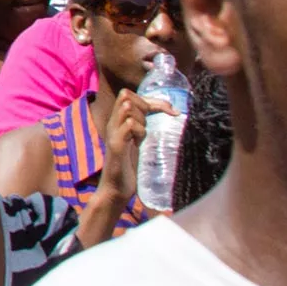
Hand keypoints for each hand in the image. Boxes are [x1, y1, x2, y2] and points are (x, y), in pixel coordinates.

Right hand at [98, 88, 171, 205]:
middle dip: (147, 104)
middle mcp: (113, 124)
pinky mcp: (116, 146)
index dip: (153, 99)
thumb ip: (144, 129)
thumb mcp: (139, 143)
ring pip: (126, 108)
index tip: (173, 111)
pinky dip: (137, 128)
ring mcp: (113, 134)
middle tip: (156, 122)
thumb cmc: (130, 168)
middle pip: (126, 96)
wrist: (116, 189)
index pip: (130, 96)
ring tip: (143, 134)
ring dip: (141, 117)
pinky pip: (126, 126)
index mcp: (119, 122)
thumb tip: (167, 118)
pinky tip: (140, 139)